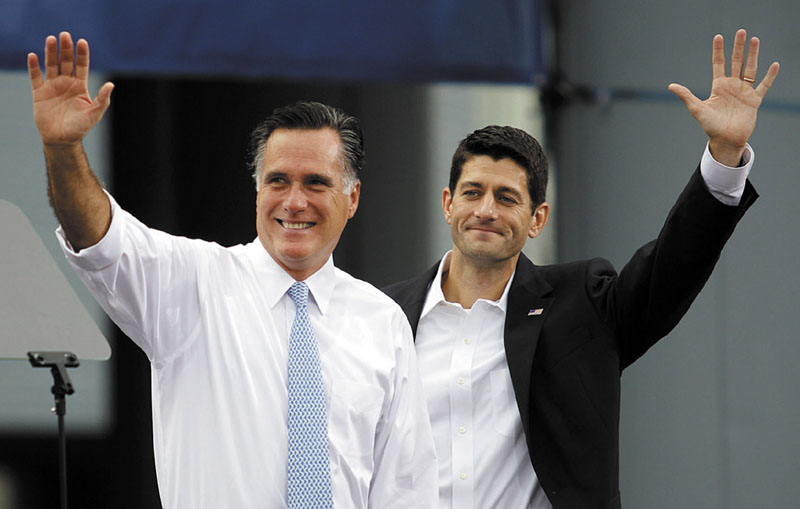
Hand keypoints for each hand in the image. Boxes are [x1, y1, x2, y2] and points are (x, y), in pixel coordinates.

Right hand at [28, 32, 113, 146]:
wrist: (62, 140)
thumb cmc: (80, 128)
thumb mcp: (94, 113)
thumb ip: (102, 99)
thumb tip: (111, 85)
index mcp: (80, 86)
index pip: (81, 66)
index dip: (82, 54)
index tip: (82, 42)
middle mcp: (66, 83)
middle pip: (66, 61)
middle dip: (66, 49)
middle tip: (65, 35)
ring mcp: (52, 86)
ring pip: (51, 65)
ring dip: (51, 52)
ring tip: (51, 39)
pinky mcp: (39, 92)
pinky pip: (35, 76)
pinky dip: (34, 66)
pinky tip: (33, 56)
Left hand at [669, 29, 779, 166]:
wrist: (725, 140)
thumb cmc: (710, 126)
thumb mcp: (697, 109)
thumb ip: (686, 95)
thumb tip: (671, 86)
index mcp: (719, 86)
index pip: (719, 64)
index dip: (718, 51)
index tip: (718, 37)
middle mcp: (732, 86)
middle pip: (736, 62)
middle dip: (738, 47)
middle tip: (741, 32)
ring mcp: (744, 92)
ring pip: (750, 69)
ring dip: (753, 55)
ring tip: (755, 40)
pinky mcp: (754, 100)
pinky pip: (763, 85)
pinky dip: (769, 76)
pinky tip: (774, 65)